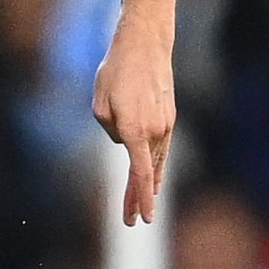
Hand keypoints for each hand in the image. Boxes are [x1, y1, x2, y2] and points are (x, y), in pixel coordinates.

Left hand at [92, 19, 174, 226]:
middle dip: (138, 199)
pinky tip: (155, 182)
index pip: (139, 174)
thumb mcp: (100, 103)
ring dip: (146, 183)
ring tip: (141, 208)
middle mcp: (155, 131)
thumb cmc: (116, 71)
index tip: (141, 218)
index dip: (139, 198)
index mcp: (135, 129)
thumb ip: (110, 129)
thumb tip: (123, 141)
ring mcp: (165, 125)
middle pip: (146, 173)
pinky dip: (155, 166)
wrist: (145, 45)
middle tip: (132, 222)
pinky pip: (160, 149)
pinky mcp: (168, 118)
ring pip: (152, 160)